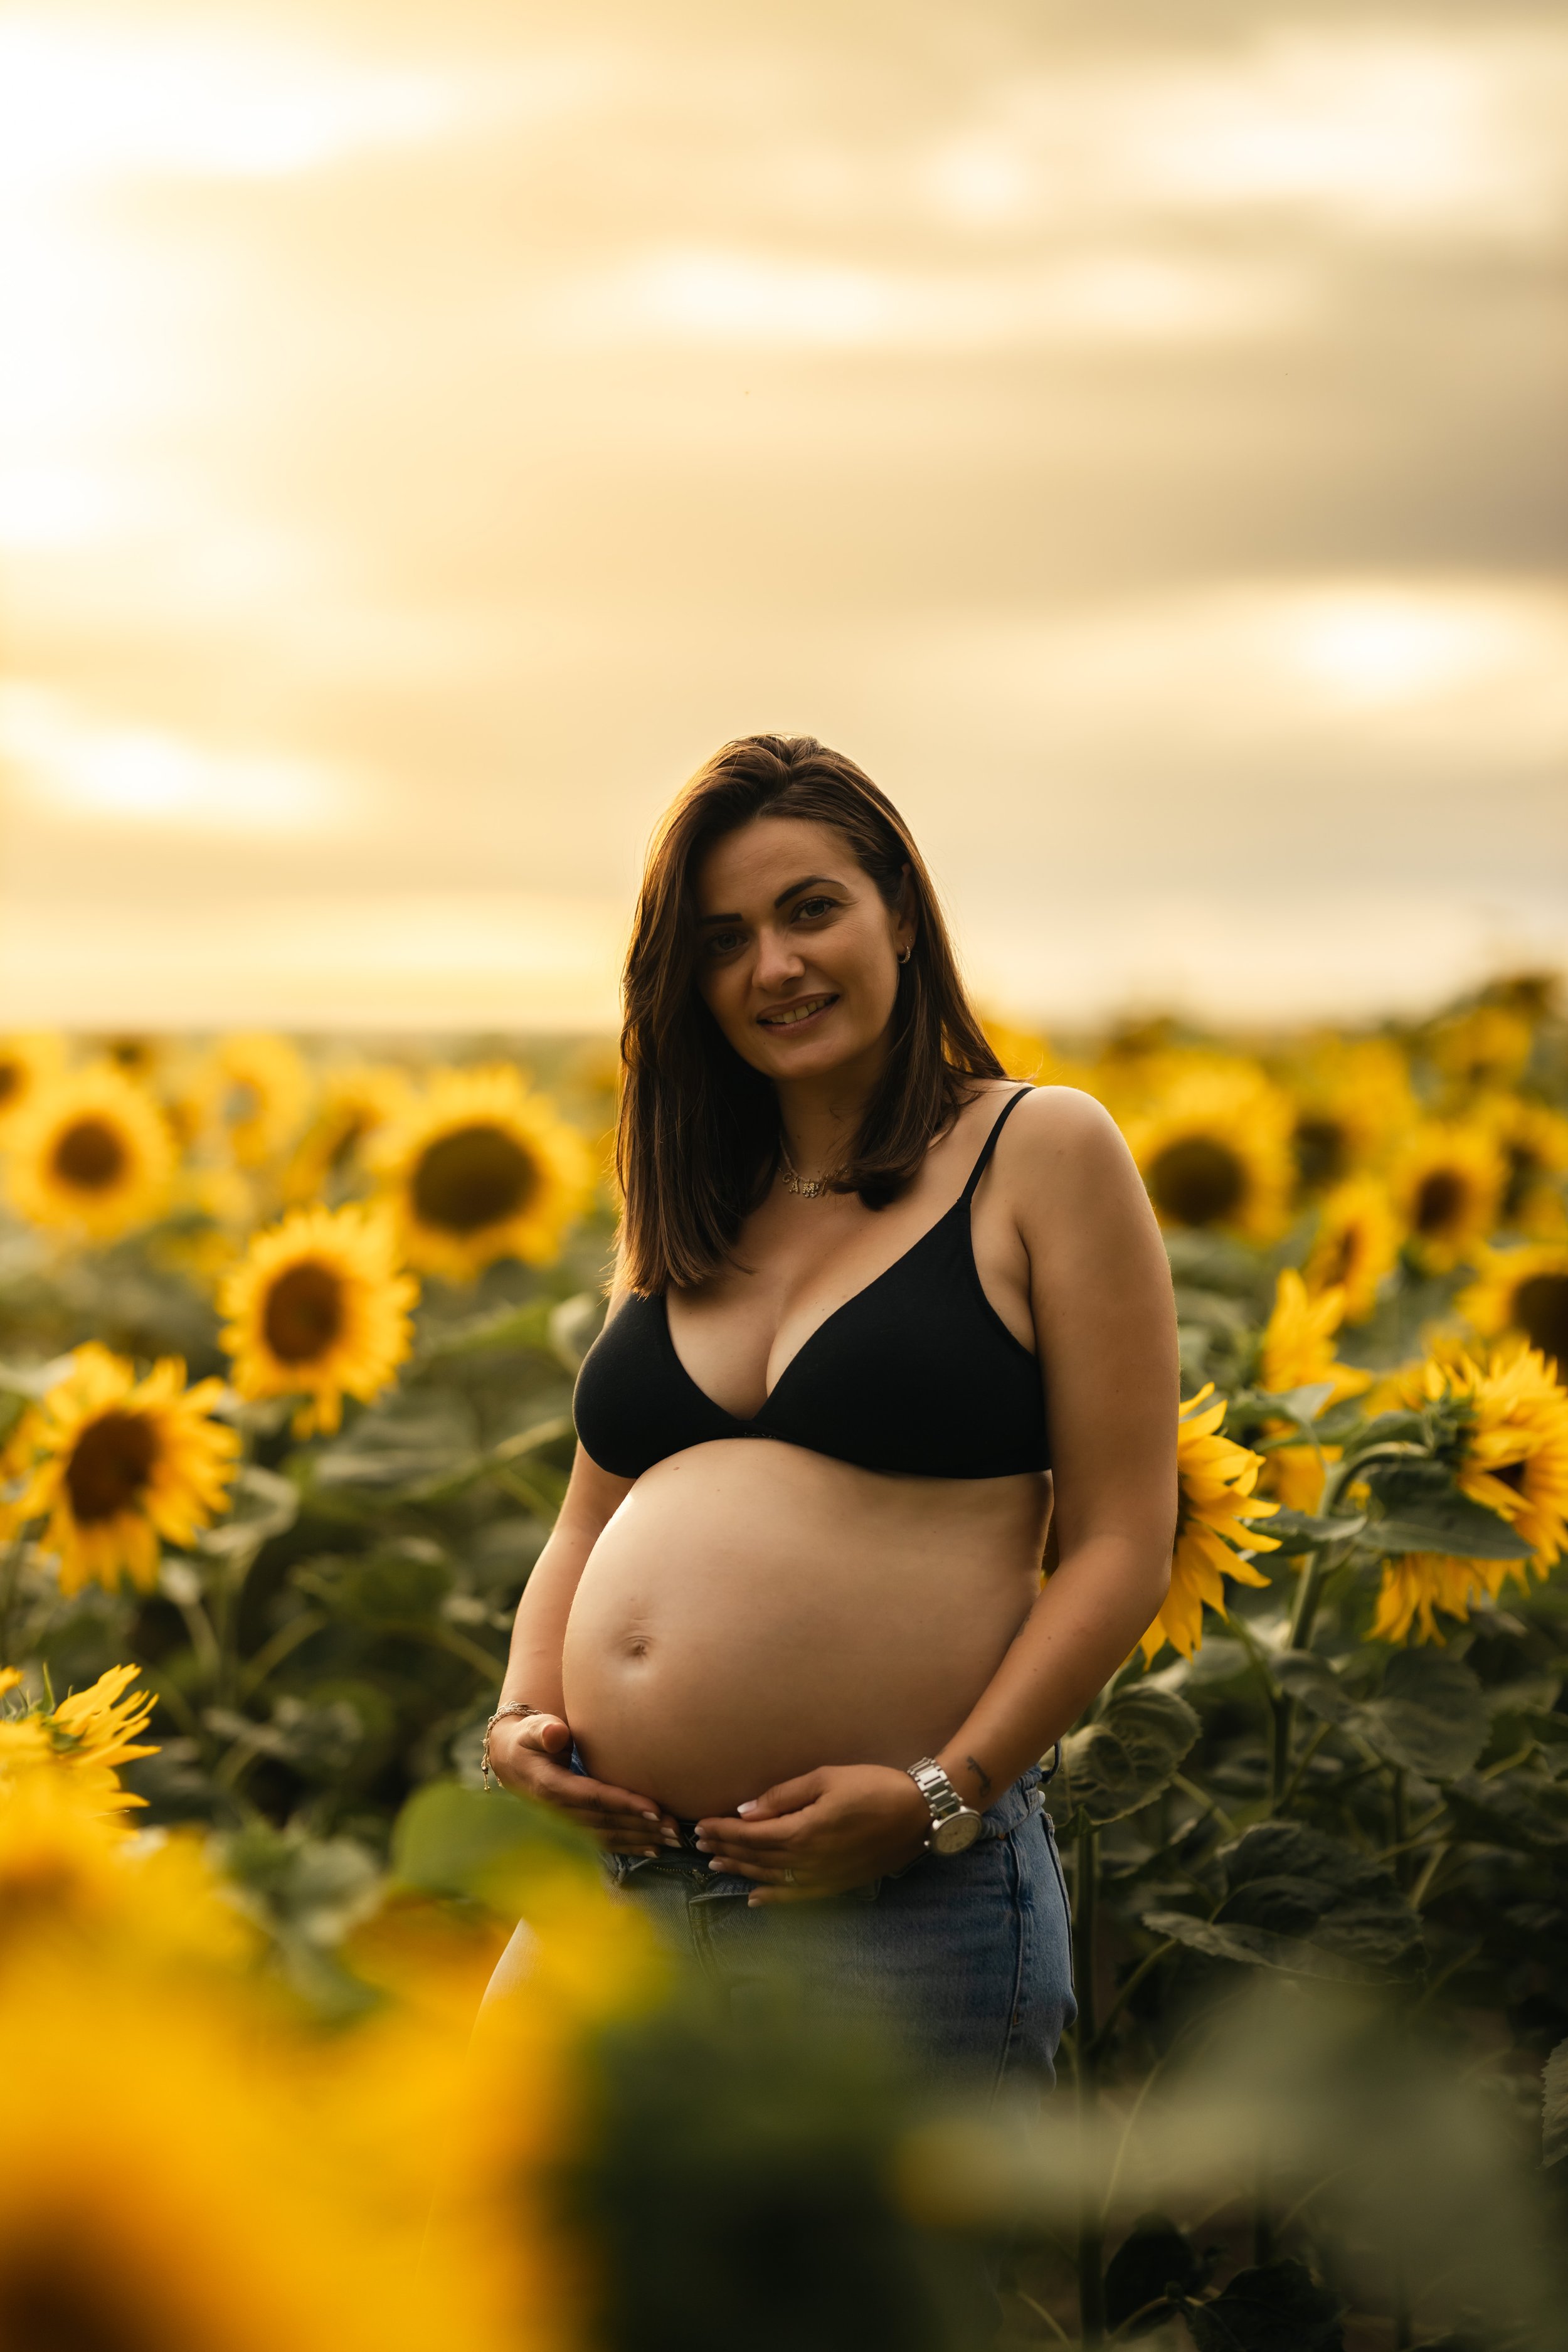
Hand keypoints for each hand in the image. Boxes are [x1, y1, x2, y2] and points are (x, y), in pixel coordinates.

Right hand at [487, 1712, 680, 1855]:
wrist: (512, 1763)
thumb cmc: (530, 1739)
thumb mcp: (532, 1730)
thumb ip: (543, 1730)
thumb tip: (555, 1733)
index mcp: (550, 1788)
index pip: (593, 1798)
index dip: (624, 1804)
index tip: (655, 1809)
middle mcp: (558, 1813)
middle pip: (606, 1822)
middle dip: (642, 1827)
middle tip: (676, 1830)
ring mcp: (565, 1826)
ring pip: (608, 1837)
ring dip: (641, 1840)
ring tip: (673, 1841)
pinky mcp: (573, 1831)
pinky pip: (603, 1842)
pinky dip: (629, 1847)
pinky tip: (654, 1850)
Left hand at [695, 1764, 931, 1903]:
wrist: (919, 1814)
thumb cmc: (873, 1786)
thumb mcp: (827, 1778)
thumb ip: (784, 1796)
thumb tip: (746, 1810)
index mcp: (803, 1831)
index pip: (751, 1834)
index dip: (724, 1831)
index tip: (702, 1826)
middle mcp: (808, 1860)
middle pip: (756, 1857)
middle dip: (726, 1849)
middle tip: (699, 1845)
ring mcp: (823, 1876)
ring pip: (771, 1877)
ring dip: (742, 1871)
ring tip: (716, 1865)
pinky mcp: (838, 1884)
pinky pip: (798, 1895)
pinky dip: (773, 1897)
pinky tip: (755, 1898)